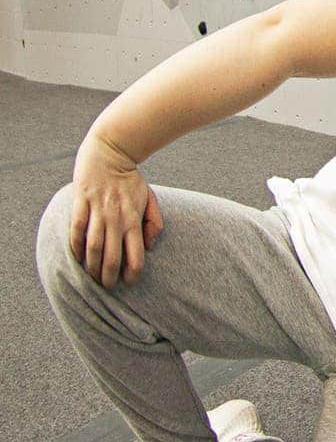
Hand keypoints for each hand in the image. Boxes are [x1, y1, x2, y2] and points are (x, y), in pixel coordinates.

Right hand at [68, 135, 163, 286]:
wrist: (110, 154)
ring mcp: (97, 211)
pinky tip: (77, 258)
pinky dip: (76, 246)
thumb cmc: (131, 181)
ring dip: (91, 266)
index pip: (135, 254)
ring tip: (91, 278)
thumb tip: (149, 246)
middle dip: (109, 276)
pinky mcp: (81, 204)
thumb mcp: (150, 199)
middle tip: (107, 286)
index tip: (129, 282)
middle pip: (111, 255)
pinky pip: (76, 229)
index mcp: (134, 219)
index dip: (133, 273)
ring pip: (92, 246)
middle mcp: (116, 218)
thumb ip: (154, 223)